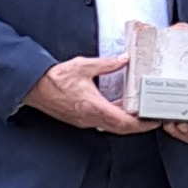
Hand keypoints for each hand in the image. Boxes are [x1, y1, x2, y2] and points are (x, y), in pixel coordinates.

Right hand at [23, 51, 157, 134]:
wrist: (34, 87)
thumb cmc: (55, 79)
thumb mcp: (84, 66)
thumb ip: (107, 64)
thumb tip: (124, 59)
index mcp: (94, 107)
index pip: (123, 122)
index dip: (140, 124)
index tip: (152, 122)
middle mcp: (90, 118)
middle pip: (120, 128)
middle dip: (138, 126)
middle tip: (151, 119)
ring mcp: (84, 121)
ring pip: (111, 126)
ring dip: (125, 122)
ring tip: (139, 113)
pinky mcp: (80, 119)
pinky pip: (102, 123)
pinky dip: (113, 117)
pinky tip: (118, 106)